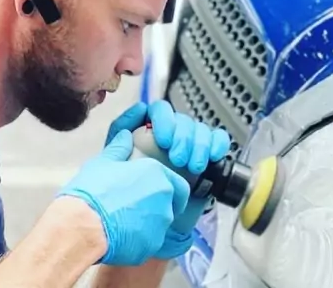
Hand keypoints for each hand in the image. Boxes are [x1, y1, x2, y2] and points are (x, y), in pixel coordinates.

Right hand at [56, 129, 190, 266]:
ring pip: (160, 225)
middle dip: (157, 207)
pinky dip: (138, 240)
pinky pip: (149, 242)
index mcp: (157, 175)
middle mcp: (165, 199)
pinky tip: (119, 236)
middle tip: (135, 208)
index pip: (179, 185)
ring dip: (147, 224)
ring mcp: (160, 225)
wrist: (83, 225)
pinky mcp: (151, 246)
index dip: (170, 190)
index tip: (157, 194)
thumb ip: (119, 149)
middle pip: (170, 205)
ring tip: (122, 223)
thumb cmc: (93, 191)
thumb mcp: (103, 162)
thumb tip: (125, 135)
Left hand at [105, 100, 231, 259]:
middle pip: (183, 121)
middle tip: (179, 160)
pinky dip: (217, 144)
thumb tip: (131, 122)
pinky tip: (214, 156)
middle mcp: (171, 135)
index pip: (160, 111)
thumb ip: (117, 145)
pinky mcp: (208, 158)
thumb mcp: (114, 168)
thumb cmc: (127, 194)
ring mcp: (191, 146)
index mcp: (149, 132)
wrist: (147, 222)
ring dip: (200, 145)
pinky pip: (217, 140)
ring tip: (194, 167)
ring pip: (201, 129)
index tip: (164, 141)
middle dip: (184, 138)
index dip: (164, 121)